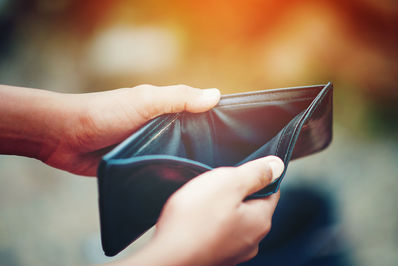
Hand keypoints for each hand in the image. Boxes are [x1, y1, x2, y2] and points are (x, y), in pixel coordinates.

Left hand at [0, 84, 219, 175]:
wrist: (63, 137)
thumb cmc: (104, 113)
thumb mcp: (144, 101)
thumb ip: (178, 98)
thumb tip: (217, 95)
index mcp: (164, 109)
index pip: (199, 113)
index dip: (218, 122)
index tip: (241, 138)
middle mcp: (160, 128)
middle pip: (191, 138)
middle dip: (207, 148)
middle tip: (231, 166)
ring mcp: (149, 148)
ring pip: (177, 157)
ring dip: (188, 165)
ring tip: (212, 181)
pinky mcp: (138, 166)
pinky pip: (160, 171)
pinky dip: (170, 176)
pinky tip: (185, 189)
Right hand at [120, 156, 283, 265]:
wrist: (167, 259)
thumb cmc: (194, 221)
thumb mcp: (228, 183)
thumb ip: (255, 173)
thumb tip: (276, 165)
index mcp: (260, 221)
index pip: (271, 191)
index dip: (257, 176)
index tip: (238, 171)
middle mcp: (252, 241)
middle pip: (251, 206)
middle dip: (235, 193)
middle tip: (214, 187)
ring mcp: (233, 253)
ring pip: (233, 221)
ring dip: (220, 209)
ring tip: (200, 204)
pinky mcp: (215, 258)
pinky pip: (218, 234)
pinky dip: (209, 225)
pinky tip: (194, 222)